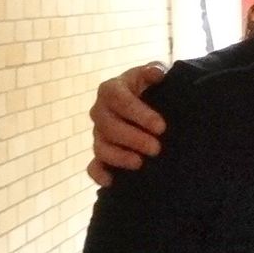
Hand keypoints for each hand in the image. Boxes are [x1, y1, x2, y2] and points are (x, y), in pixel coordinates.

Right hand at [87, 62, 167, 186]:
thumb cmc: (151, 88)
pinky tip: (111, 181)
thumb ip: (154, 71)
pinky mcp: (101, 153)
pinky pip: (92, 166)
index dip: (139, 114)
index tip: (161, 126)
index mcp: (111, 89)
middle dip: (133, 138)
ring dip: (118, 157)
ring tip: (139, 163)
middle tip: (156, 148)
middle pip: (108, 126)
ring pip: (100, 147)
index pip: (119, 100)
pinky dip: (99, 174)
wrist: (150, 104)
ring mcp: (99, 134)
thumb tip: (157, 73)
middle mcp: (100, 111)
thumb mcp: (154, 75)